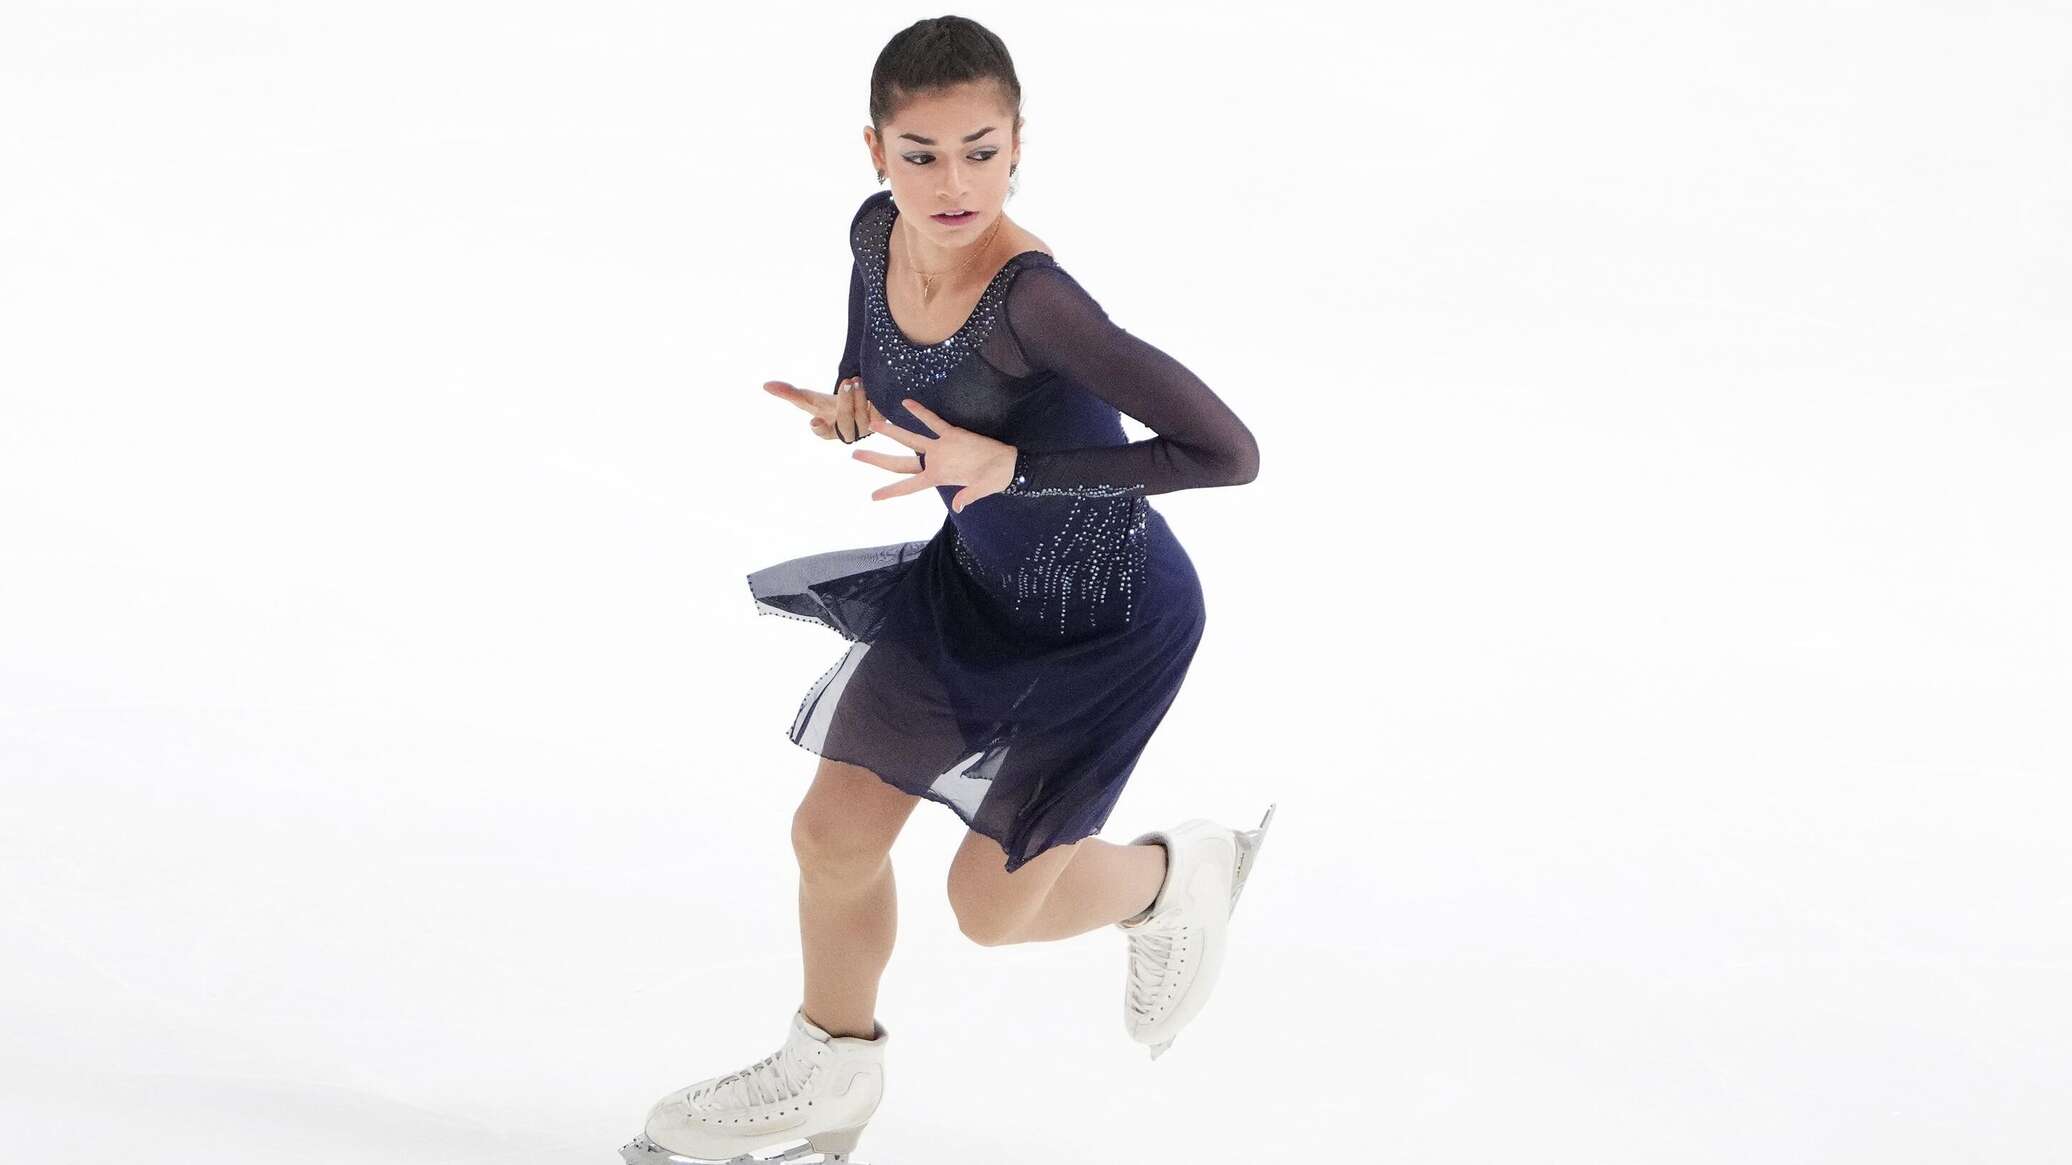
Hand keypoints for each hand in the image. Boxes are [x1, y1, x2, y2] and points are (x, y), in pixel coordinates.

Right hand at [763, 377, 881, 442]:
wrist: (855, 402)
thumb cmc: (828, 404)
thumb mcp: (809, 398)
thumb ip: (789, 393)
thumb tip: (765, 385)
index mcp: (828, 431)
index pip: (822, 432)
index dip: (819, 428)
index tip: (814, 421)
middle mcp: (847, 434)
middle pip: (846, 422)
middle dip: (845, 402)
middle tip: (846, 383)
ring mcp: (865, 430)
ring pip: (864, 418)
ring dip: (861, 398)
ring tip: (858, 381)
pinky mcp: (881, 423)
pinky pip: (880, 415)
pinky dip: (875, 401)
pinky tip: (870, 387)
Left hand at [852, 398, 1017, 512]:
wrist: (1008, 463)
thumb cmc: (995, 479)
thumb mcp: (982, 489)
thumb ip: (968, 496)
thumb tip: (958, 506)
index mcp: (938, 477)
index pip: (909, 487)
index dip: (891, 492)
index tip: (872, 497)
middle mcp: (934, 462)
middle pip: (900, 462)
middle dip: (877, 460)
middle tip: (855, 456)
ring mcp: (941, 447)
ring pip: (911, 439)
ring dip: (892, 431)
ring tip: (873, 424)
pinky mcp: (952, 434)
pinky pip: (933, 421)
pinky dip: (920, 412)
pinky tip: (906, 402)